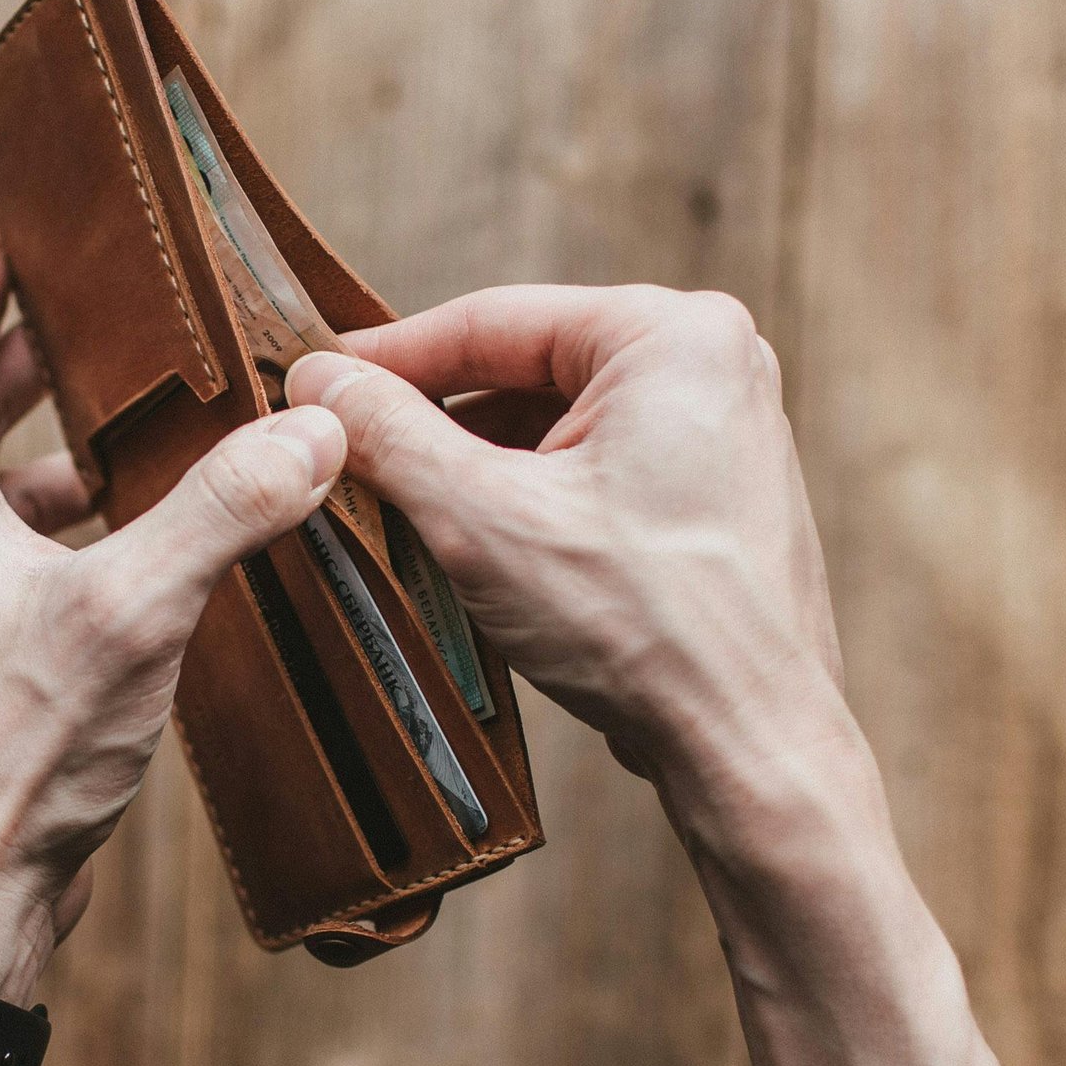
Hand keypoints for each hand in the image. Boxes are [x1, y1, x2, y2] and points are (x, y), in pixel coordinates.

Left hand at [0, 238, 345, 999]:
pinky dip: (78, 537)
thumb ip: (223, 514)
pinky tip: (147, 561)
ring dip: (62, 461)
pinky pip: (25, 566)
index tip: (13, 236)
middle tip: (105, 331)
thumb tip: (310, 431)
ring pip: (0, 500)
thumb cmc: (17, 752)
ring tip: (142, 442)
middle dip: (35, 368)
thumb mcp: (133, 611)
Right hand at [285, 285, 851, 839]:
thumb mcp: (481, 518)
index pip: (492, 319)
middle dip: (435, 416)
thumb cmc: (645, 626)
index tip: (315, 380)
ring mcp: (720, 432)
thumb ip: (390, 435)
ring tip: (402, 505)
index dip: (389, 356)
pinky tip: (475, 540)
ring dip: (477, 463)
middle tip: (349, 450)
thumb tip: (318, 382)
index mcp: (672, 335)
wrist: (749, 746)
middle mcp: (711, 365)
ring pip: (557, 424)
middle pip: (526, 368)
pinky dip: (529, 495)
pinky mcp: (712, 496)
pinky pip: (595, 468)